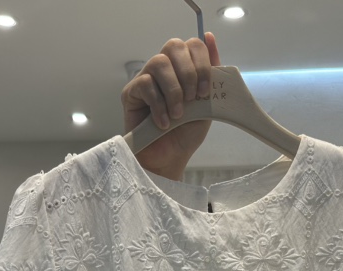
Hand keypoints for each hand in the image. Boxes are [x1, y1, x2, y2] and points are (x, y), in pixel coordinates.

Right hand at [121, 33, 220, 180]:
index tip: (205, 91)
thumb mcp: (207, 105)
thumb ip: (211, 74)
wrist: (169, 160)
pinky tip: (164, 123)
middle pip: (174, 46)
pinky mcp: (131, 93)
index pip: (192, 45)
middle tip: (192, 99)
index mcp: (183, 68)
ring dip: (174, 90)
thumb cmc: (186, 134)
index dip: (202, 63)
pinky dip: (159, 105)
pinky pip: (145, 85)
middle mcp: (164, 69)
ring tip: (178, 115)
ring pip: (159, 63)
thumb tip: (210, 37)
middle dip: (188, 73)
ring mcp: (146, 79)